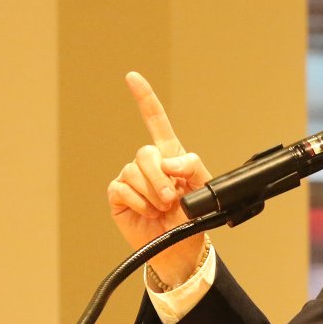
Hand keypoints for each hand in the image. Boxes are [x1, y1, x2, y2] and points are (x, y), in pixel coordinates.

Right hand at [107, 72, 212, 284]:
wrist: (181, 247)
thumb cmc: (192, 217)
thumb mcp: (204, 189)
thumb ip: (193, 167)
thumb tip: (170, 161)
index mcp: (169, 155)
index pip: (156, 121)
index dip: (145, 98)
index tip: (132, 77)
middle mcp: (148, 163)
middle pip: (146, 153)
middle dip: (160, 177)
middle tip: (172, 198)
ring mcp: (131, 178)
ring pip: (135, 172)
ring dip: (153, 194)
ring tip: (162, 209)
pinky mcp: (118, 195)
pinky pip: (123, 189)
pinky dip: (139, 202)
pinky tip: (147, 212)